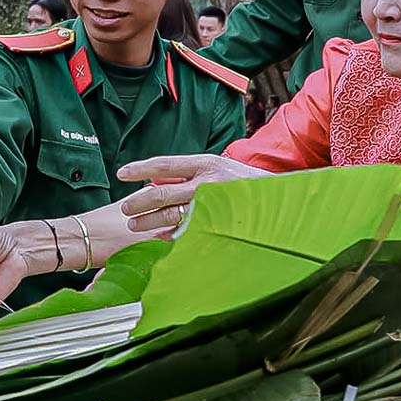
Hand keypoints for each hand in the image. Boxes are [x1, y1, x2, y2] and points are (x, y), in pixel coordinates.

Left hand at [117, 154, 267, 232]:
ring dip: (148, 221)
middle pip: (162, 193)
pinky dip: (170, 234)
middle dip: (138, 202)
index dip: (140, 168)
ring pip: (170, 215)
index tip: (121, 173)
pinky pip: (185, 231)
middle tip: (125, 208)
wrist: (279, 201)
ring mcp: (211, 205)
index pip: (164, 164)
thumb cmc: (244, 184)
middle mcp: (207, 182)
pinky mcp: (216, 224)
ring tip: (135, 224)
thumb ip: (190, 174)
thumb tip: (158, 180)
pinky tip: (160, 237)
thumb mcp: (218, 169)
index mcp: (205, 163)